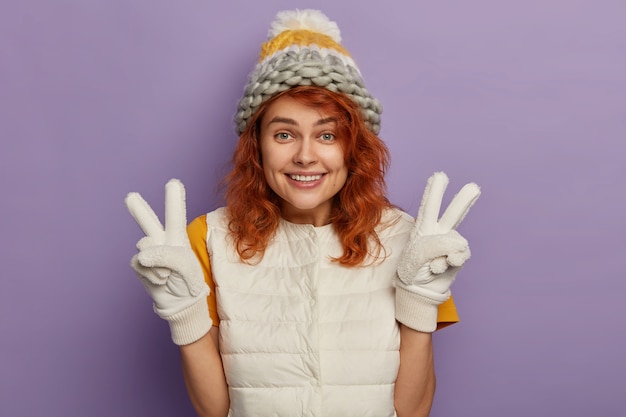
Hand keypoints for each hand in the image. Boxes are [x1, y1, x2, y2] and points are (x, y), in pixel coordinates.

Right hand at [125, 179, 210, 344]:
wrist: (179, 302)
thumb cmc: (187, 281)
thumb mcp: (186, 266)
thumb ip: (166, 255)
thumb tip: (142, 253)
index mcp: (177, 237)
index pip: (175, 216)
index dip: (174, 200)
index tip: (173, 183)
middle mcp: (161, 241)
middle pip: (149, 223)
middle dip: (139, 210)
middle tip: (130, 196)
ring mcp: (149, 253)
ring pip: (146, 245)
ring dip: (160, 261)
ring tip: (169, 273)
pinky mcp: (139, 265)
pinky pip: (142, 263)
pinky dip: (153, 274)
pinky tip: (160, 279)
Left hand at [395, 172, 479, 331]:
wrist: (419, 289)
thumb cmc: (412, 269)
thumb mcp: (417, 254)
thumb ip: (437, 244)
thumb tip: (458, 245)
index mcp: (423, 228)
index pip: (429, 207)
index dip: (435, 192)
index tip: (440, 175)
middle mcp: (439, 234)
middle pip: (452, 214)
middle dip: (463, 200)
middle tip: (474, 187)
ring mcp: (450, 245)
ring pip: (457, 240)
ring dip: (445, 253)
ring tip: (433, 264)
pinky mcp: (458, 257)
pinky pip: (460, 255)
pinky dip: (451, 262)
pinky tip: (442, 267)